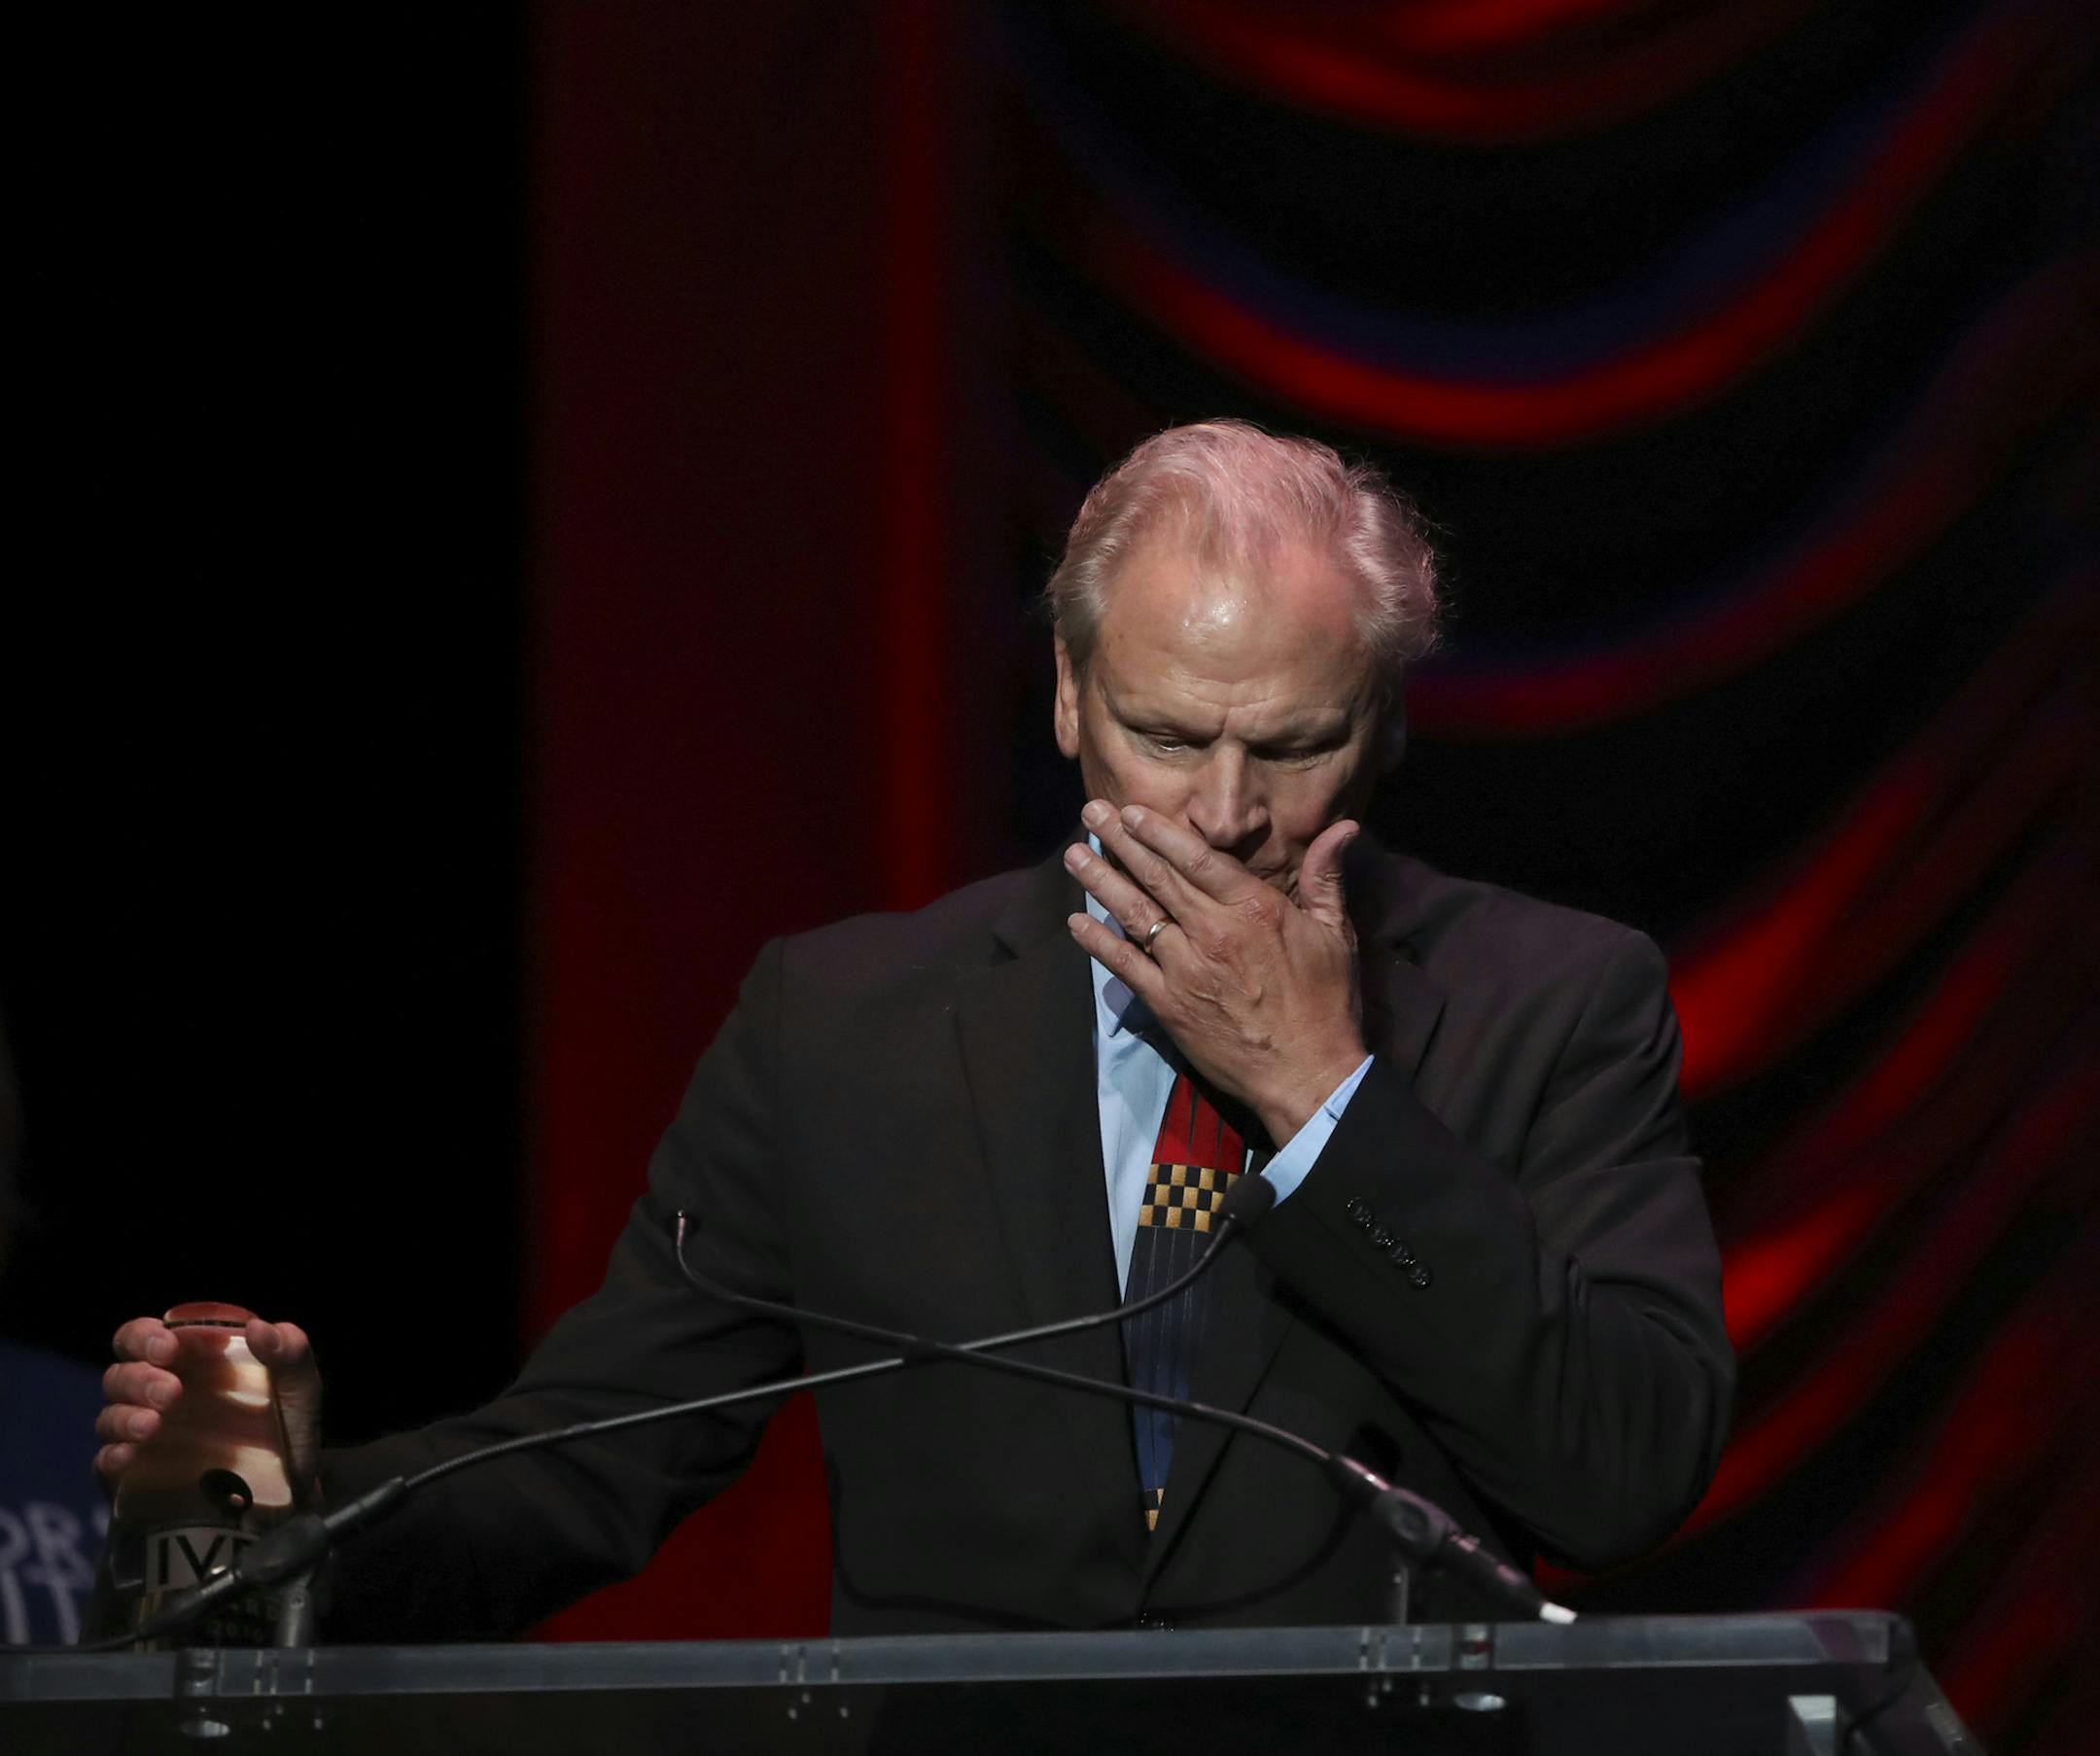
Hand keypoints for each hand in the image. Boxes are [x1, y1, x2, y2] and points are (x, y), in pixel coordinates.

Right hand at [99, 1316, 323, 1495]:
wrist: (287, 1496)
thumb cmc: (286, 1429)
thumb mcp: (298, 1390)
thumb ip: (290, 1354)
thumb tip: (261, 1328)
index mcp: (189, 1363)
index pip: (144, 1337)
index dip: (146, 1337)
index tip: (169, 1347)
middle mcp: (157, 1394)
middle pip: (120, 1374)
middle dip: (139, 1379)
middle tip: (170, 1392)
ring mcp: (144, 1436)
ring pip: (110, 1416)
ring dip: (125, 1416)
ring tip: (153, 1425)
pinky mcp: (136, 1477)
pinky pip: (107, 1464)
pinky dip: (112, 1457)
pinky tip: (127, 1457)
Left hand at [1065, 800, 1367, 1143]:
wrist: (1308, 1073)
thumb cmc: (1326, 1002)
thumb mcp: (1336, 933)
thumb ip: (1327, 877)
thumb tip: (1344, 826)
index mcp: (1253, 908)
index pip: (1196, 858)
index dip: (1159, 831)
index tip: (1130, 810)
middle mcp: (1213, 930)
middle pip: (1157, 876)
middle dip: (1120, 841)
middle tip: (1090, 813)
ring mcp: (1185, 968)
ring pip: (1134, 914)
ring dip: (1100, 881)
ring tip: (1074, 855)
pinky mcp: (1168, 1004)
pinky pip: (1125, 966)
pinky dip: (1098, 942)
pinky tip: (1076, 921)